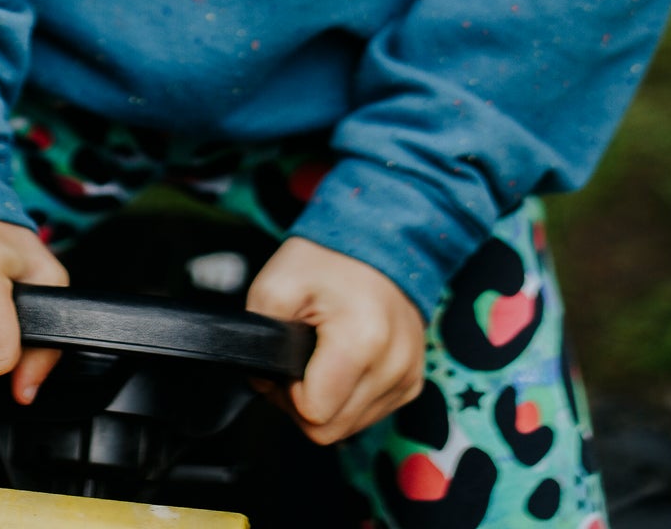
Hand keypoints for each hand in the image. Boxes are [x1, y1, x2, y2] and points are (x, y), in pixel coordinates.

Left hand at [246, 236, 424, 445]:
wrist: (379, 241)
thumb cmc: (328, 260)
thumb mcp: (275, 283)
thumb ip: (257, 336)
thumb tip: (264, 380)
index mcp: (361, 341)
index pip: (313, 413)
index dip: (289, 393)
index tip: (289, 359)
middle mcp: (393, 366)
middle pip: (330, 430)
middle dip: (305, 402)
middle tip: (299, 359)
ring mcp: (408, 377)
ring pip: (350, 427)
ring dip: (329, 400)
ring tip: (322, 355)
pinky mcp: (413, 382)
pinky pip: (370, 414)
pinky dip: (350, 396)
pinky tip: (344, 361)